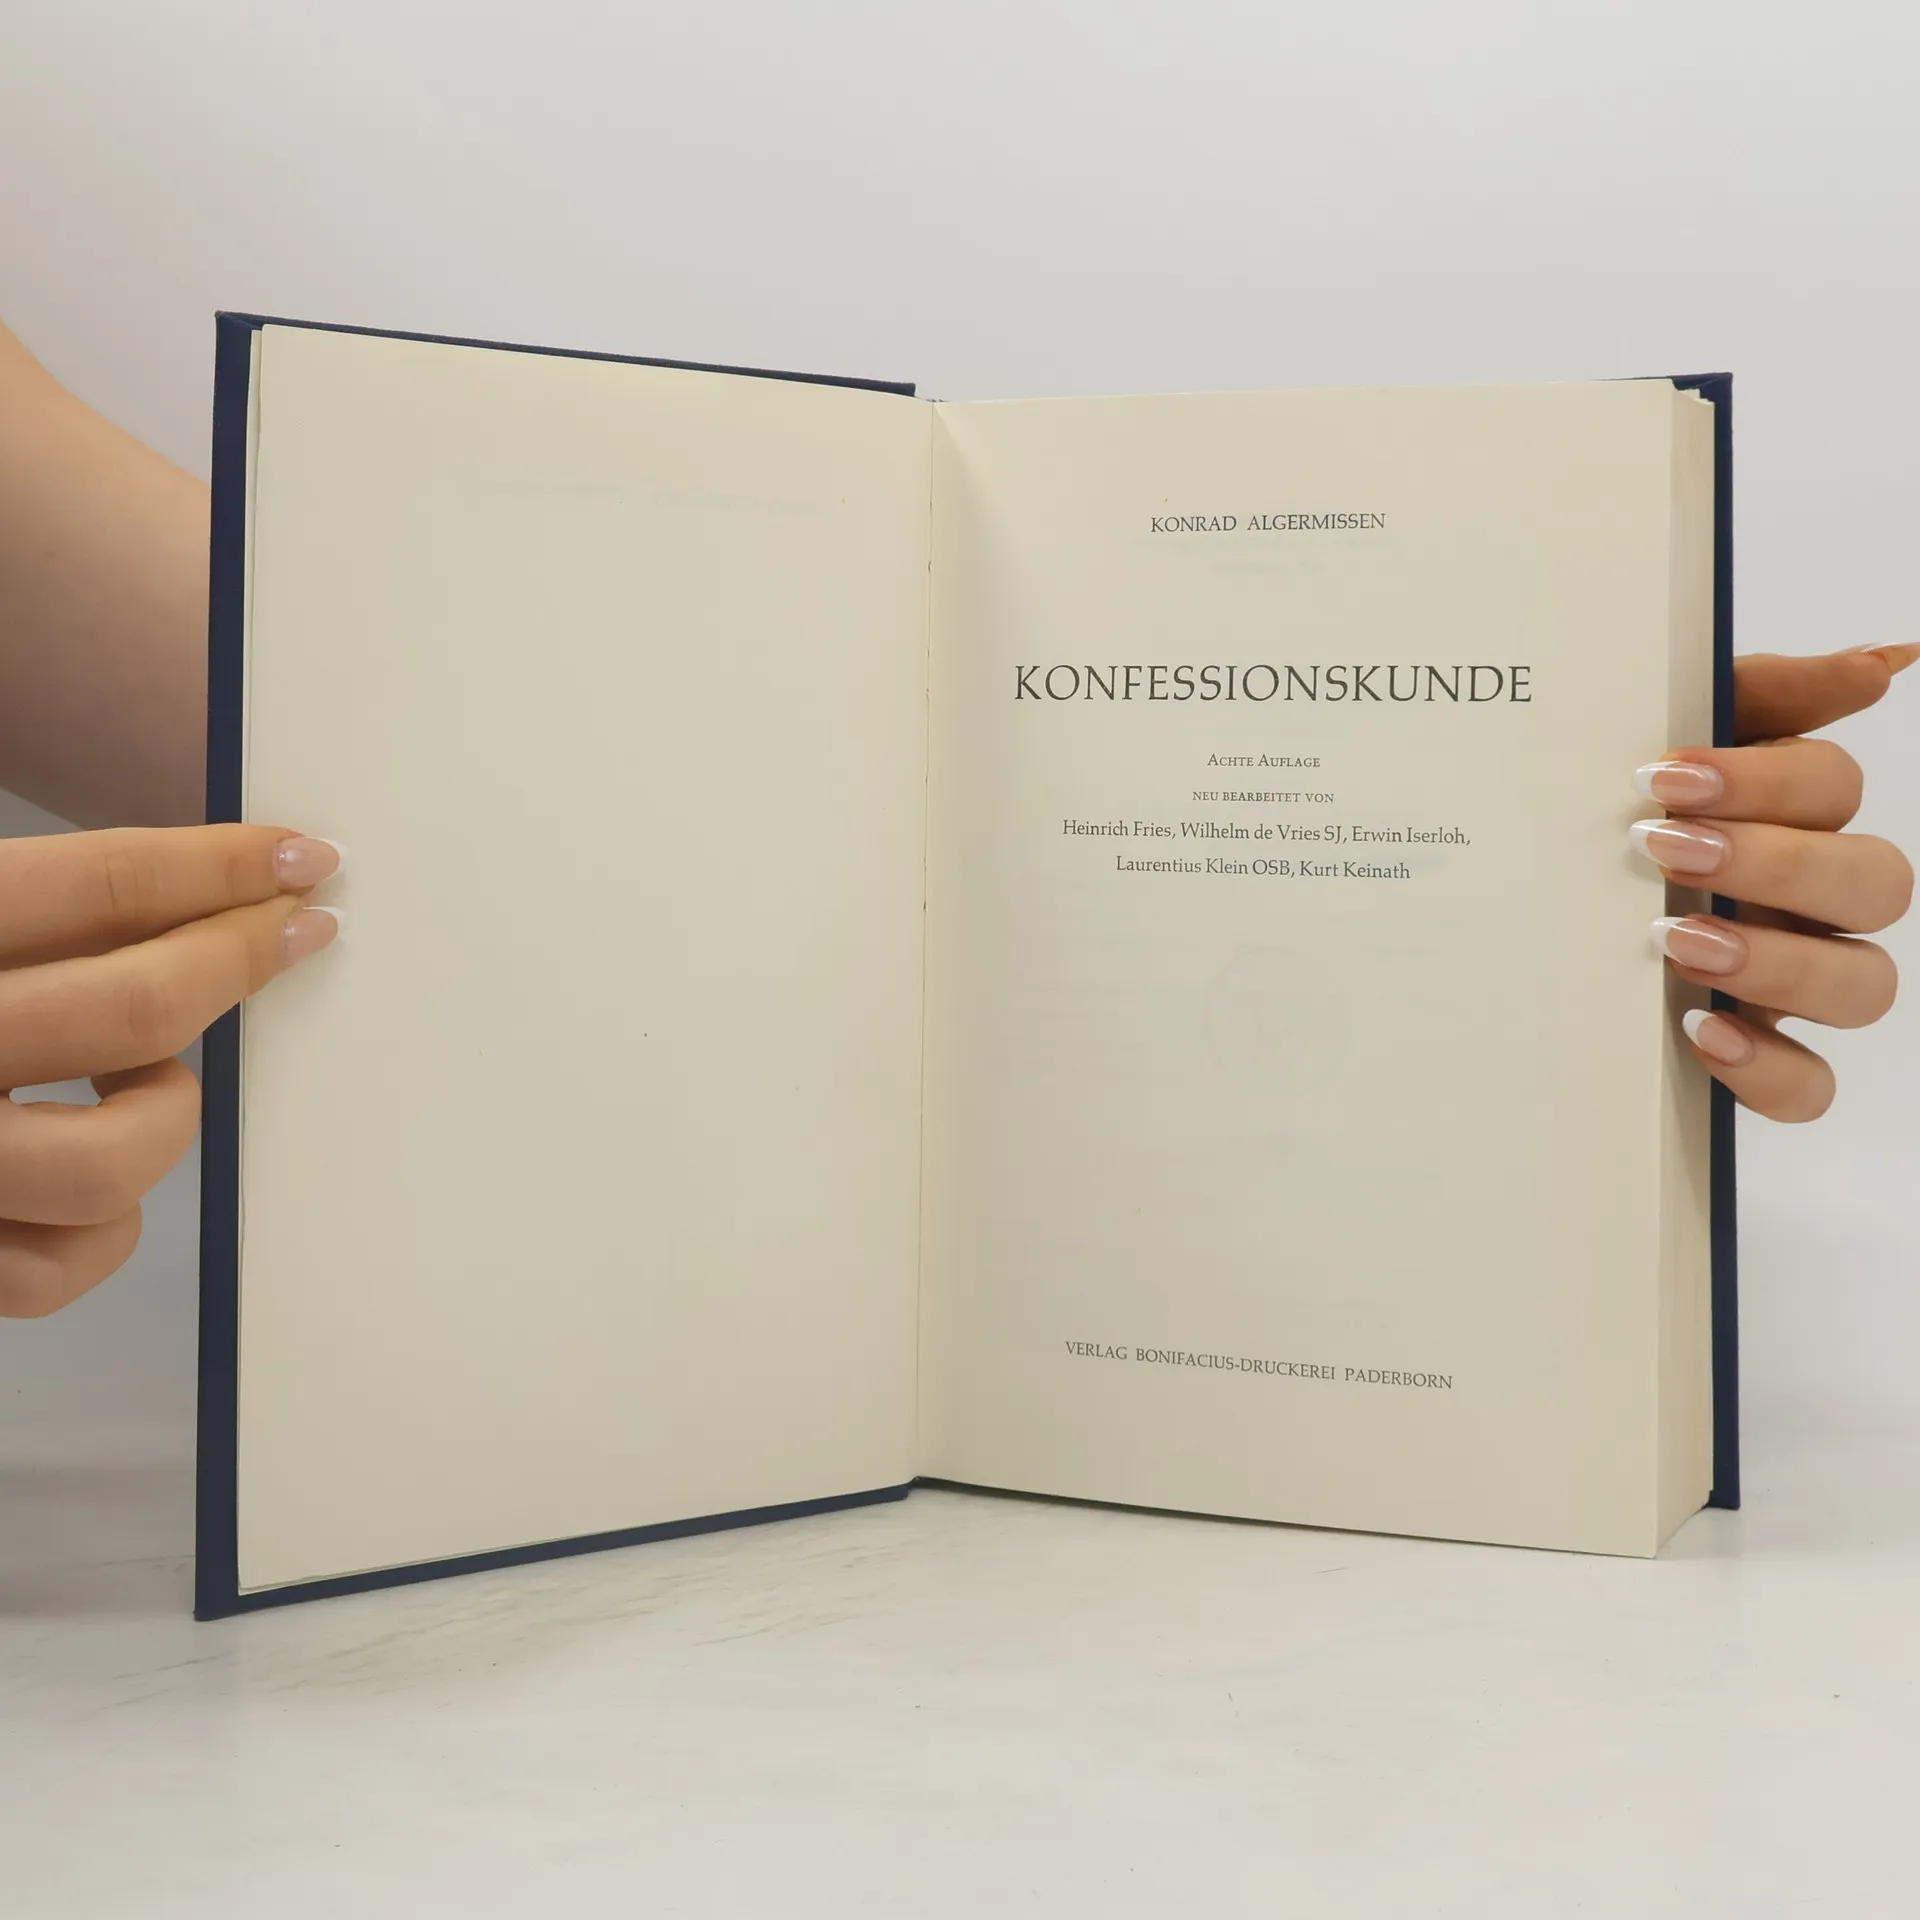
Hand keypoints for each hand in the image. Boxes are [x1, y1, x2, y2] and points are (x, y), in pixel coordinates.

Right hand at [0, 828, 340, 1315]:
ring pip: (112, 1162)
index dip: (219, 866)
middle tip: (294, 932)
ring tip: (143, 1082)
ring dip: (164, 1116)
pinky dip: (104, 1232)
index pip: (96, 885)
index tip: (302, 856)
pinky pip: (60, 1268)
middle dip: (234, 962)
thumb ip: (20, 910)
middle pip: (129, 1010)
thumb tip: (186, 885)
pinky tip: (86, 1186)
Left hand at [1634, 644, 1914, 1120]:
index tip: (1661, 776)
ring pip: (1866, 984)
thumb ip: (1750, 694)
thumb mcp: (1642, 736)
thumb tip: (1879, 663)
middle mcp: (1808, 902)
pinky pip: (1811, 1086)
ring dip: (1781, 962)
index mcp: (1787, 818)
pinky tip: (1698, 1031)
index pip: (1832, 787)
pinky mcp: (1760, 1063)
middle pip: (1874, 882)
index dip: (1765, 780)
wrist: (1501, 936)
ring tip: (1674, 941)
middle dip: (1774, 862)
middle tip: (1663, 850)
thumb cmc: (1592, 820)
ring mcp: (1793, 986)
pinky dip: (1769, 1066)